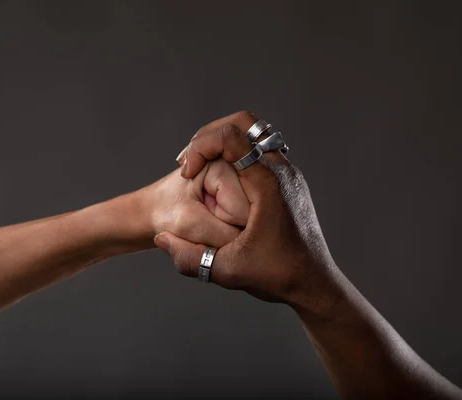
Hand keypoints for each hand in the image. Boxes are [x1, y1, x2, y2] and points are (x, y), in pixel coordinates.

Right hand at [154, 111, 337, 306]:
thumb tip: (161, 239)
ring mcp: (287, 174)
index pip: (230, 136)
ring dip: (221, 145)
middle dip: (208, 136)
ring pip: (251, 135)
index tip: (187, 174)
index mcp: (269, 184)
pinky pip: (258, 152)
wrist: (314, 284)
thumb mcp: (228, 271)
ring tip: (200, 170)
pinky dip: (234, 157)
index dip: (200, 147)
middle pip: (242, 124)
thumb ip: (190, 259)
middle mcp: (282, 171)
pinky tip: (219, 184)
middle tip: (191, 162)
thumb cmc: (277, 276)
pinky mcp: (286, 183)